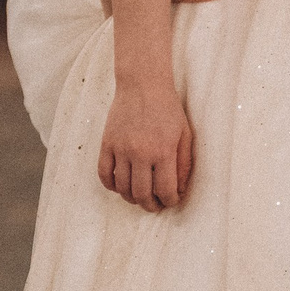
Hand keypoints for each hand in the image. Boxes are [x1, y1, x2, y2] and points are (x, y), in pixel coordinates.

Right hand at [98, 80, 195, 210]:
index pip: (165, 190)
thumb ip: (183, 163)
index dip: (170, 201)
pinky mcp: (106, 144)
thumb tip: (180, 189)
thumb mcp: (184, 134)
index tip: (171, 201)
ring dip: (131, 198)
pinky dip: (112, 186)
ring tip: (140, 197)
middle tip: (155, 205)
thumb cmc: (168, 109)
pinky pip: (104, 174)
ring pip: (122, 188)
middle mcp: (140, 153)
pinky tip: (121, 186)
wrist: (142, 85)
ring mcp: (120, 149)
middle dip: (150, 205)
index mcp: (163, 151)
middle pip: (142, 194)